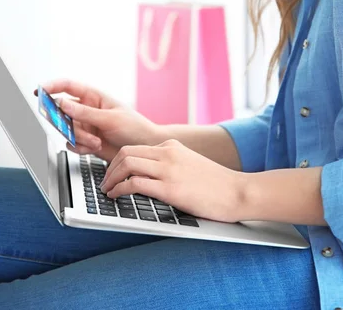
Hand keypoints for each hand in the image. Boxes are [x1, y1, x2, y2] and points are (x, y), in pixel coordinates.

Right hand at [35, 79, 163, 162]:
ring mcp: (86, 126)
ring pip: (66, 130)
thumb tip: (62, 103)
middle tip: (67, 127)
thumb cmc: (134, 128)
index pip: (68, 86)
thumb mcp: (110, 119)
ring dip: (78, 138)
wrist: (144, 148)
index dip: (52, 86)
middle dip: (64, 121)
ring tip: (95, 141)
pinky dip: (80, 147)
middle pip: (62, 111)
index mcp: (94, 97)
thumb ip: (85, 113)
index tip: (39, 91)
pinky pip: (72, 144)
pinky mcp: (86, 141)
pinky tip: (94, 148)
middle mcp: (87, 110)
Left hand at [100, 138, 247, 222]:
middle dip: (109, 168)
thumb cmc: (216, 184)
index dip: (117, 161)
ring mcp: (169, 169)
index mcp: (172, 146)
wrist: (237, 191)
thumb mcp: (189, 164)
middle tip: (105, 183)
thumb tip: (147, 174)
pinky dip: (120, 189)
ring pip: (127, 164)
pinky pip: (136, 184)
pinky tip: (117, 196)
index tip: (111, 173)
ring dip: (111, 179)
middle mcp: (168, 153)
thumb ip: (170, 163)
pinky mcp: (171, 188)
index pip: (134, 148)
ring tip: (107, 191)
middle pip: (126, 153)